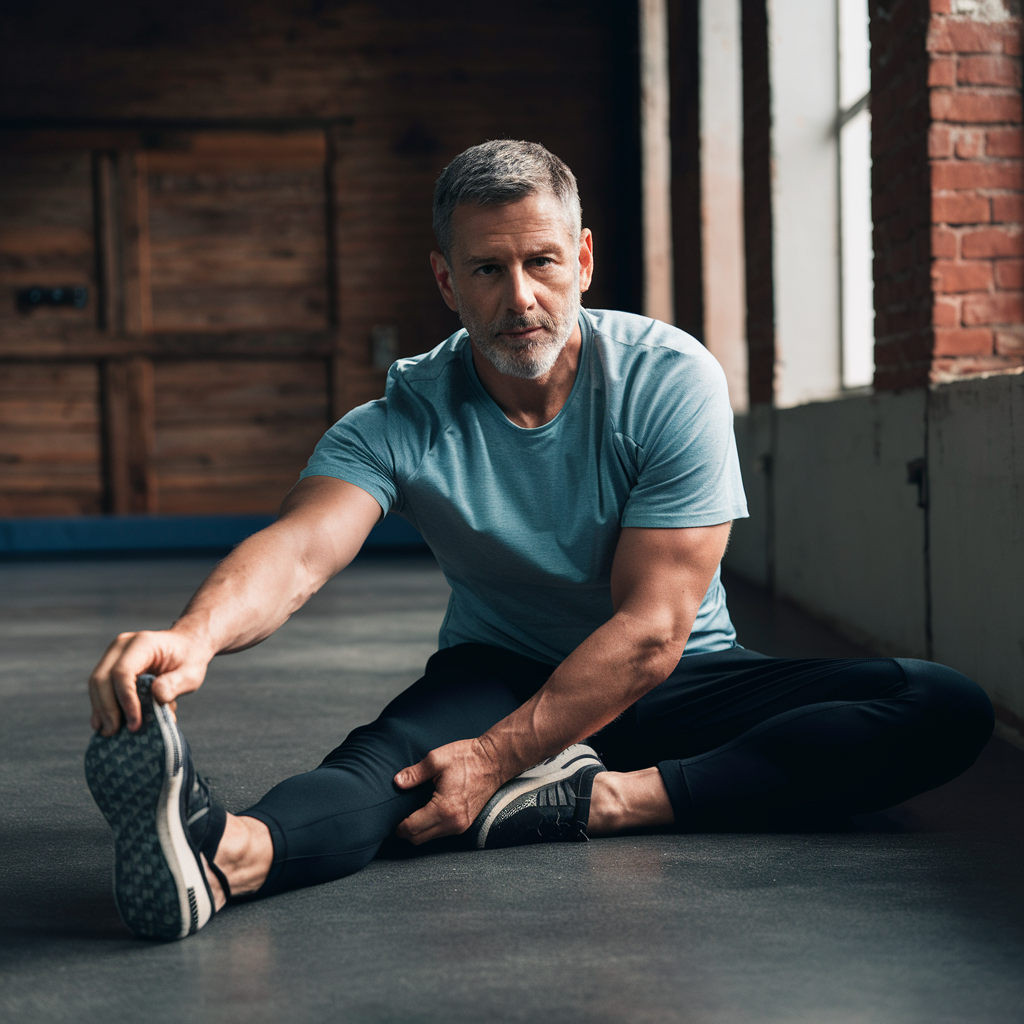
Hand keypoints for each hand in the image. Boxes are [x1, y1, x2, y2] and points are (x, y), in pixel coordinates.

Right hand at [88, 629, 212, 735]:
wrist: (186, 646)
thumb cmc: (189, 659)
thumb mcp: (191, 673)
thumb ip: (176, 684)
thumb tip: (157, 696)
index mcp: (142, 643)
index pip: (122, 672)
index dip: (125, 699)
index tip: (135, 722)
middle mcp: (122, 646)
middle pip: (102, 678)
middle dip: (107, 708)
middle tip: (113, 732)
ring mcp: (113, 654)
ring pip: (96, 684)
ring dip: (101, 710)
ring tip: (108, 732)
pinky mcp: (110, 665)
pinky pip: (100, 687)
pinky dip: (102, 706)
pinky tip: (104, 723)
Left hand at [394, 738, 505, 844]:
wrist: (495, 760)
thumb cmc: (468, 758)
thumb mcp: (437, 759)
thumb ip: (415, 773)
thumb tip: (397, 782)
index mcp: (444, 808)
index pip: (412, 828)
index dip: (397, 825)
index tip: (390, 817)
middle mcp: (453, 822)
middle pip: (419, 838)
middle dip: (405, 831)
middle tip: (395, 817)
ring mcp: (461, 825)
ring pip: (430, 838)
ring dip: (417, 830)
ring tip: (409, 814)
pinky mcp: (466, 823)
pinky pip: (441, 832)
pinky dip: (430, 827)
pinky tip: (426, 813)